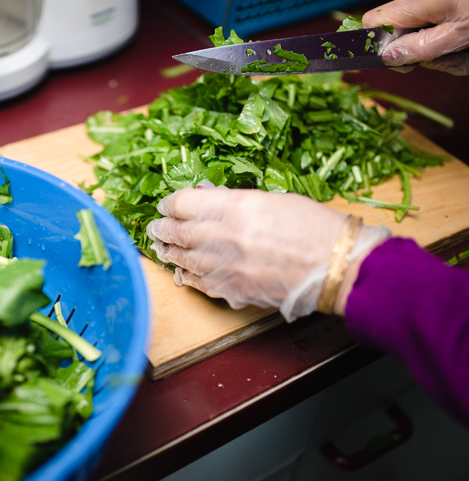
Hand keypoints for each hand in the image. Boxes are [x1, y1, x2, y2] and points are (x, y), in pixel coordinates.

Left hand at [145, 186, 389, 321]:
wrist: (336, 266)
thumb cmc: (313, 227)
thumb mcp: (272, 199)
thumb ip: (235, 201)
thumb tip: (209, 201)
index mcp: (233, 206)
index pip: (184, 203)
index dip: (171, 203)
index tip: (167, 205)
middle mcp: (221, 236)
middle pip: (176, 231)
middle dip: (161, 229)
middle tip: (154, 228)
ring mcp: (223, 266)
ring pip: (182, 259)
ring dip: (169, 253)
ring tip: (162, 248)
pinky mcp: (231, 291)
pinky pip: (199, 283)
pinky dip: (188, 276)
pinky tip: (183, 273)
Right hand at [362, 0, 468, 75]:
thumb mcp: (461, 36)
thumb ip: (421, 48)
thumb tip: (387, 57)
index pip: (374, 23)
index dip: (380, 46)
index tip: (402, 61)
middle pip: (400, 28)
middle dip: (423, 50)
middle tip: (453, 57)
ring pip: (422, 26)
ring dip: (442, 43)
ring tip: (468, 46)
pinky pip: (438, 16)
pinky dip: (451, 29)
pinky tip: (467, 32)